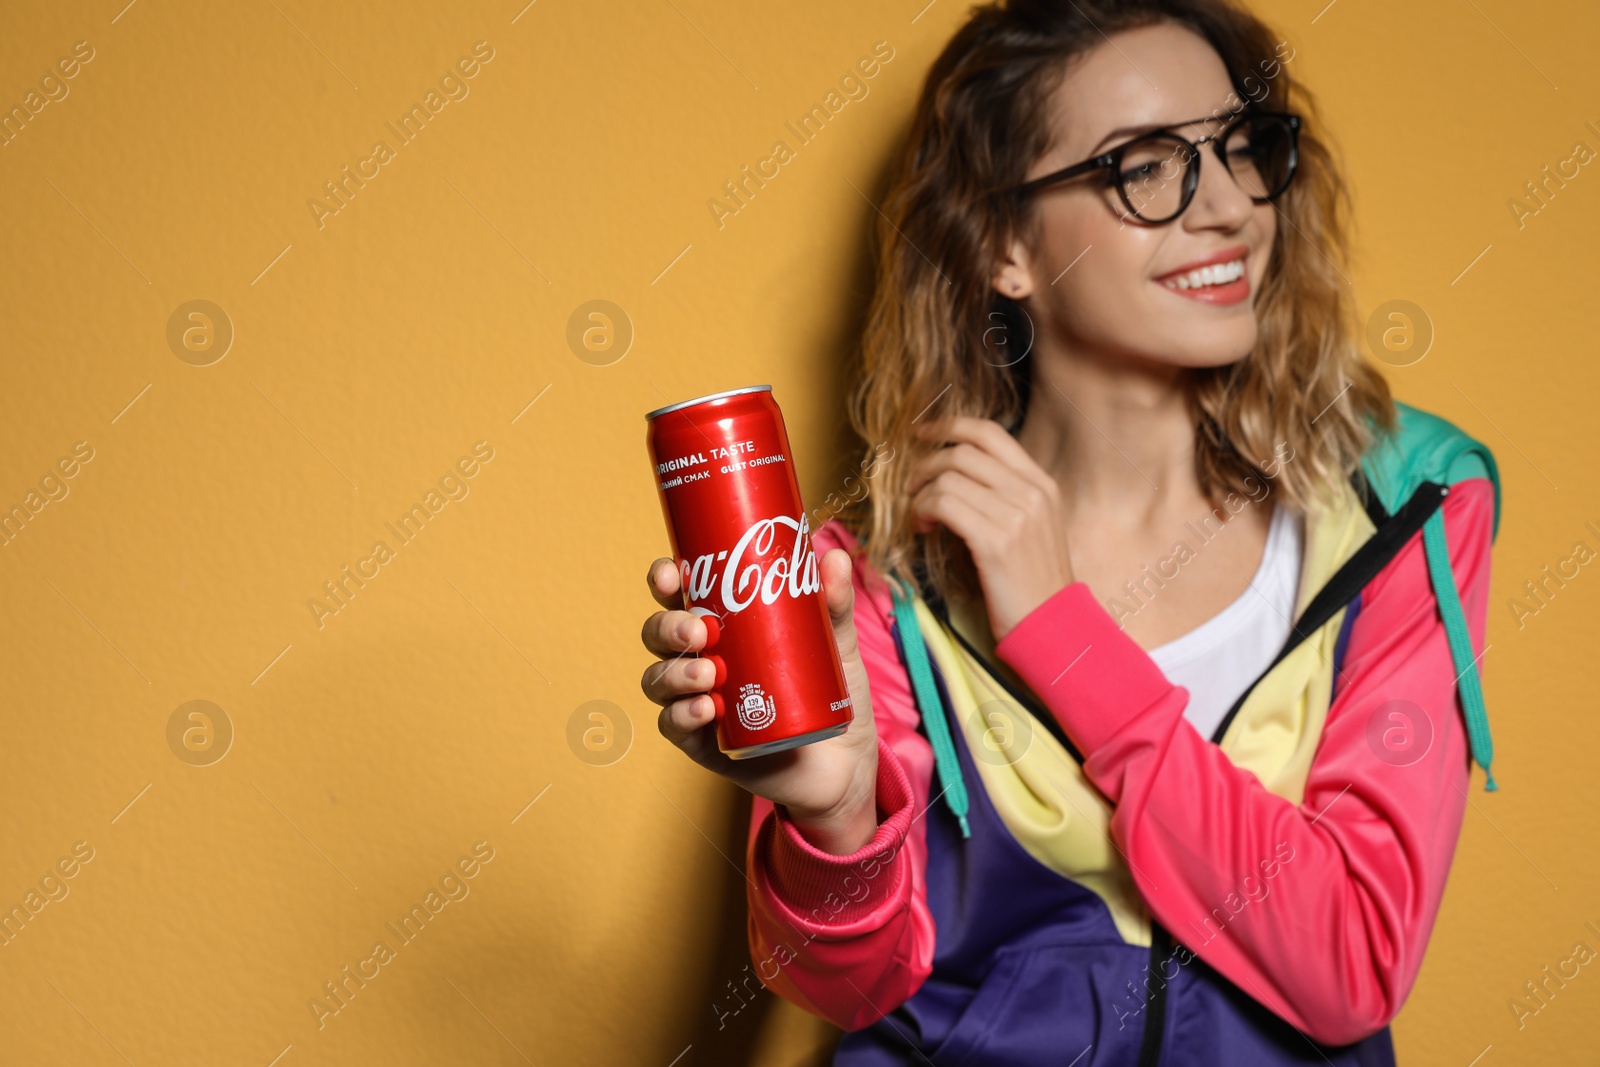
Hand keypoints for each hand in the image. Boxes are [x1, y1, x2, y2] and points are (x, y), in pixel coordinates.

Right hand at [639, 548, 881, 854]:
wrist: (845, 762)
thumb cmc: (830, 693)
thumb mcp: (836, 644)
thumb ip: (833, 604)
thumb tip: (834, 558)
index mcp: (722, 626)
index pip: (679, 595)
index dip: (664, 580)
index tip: (670, 574)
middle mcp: (701, 659)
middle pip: (660, 635)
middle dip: (668, 627)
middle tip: (699, 630)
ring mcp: (698, 701)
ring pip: (658, 680)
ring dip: (675, 672)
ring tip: (709, 674)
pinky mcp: (704, 743)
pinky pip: (673, 726)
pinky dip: (681, 715)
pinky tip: (704, 709)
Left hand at [909, 415, 1074, 640]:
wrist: (1053, 625)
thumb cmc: (1033, 582)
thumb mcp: (1032, 527)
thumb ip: (1005, 495)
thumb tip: (956, 476)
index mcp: (1042, 483)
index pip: (990, 432)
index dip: (950, 426)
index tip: (923, 433)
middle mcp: (1032, 492)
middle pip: (963, 451)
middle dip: (926, 464)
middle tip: (911, 487)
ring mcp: (1017, 516)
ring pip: (949, 478)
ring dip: (921, 495)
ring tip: (918, 516)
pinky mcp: (996, 542)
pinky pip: (944, 505)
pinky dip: (923, 511)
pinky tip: (922, 528)